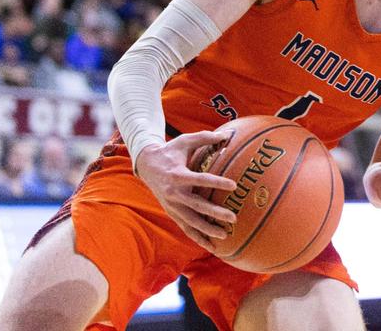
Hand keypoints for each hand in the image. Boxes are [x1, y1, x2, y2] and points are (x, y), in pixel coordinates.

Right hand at [135, 130, 238, 250]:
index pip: (200, 180)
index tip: (234, 185)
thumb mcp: (185, 140)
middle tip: (233, 218)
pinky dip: (197, 237)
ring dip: (207, 229)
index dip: (217, 183)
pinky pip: (185, 227)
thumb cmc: (170, 151)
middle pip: (197, 206)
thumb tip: (228, 134)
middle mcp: (174, 193)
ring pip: (191, 221)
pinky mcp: (171, 212)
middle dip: (215, 213)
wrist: (147, 165)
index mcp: (178, 175)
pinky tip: (211, 246)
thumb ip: (206, 137)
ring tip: (225, 234)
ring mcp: (172, 205)